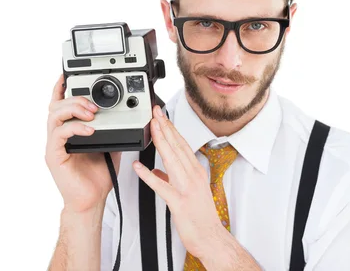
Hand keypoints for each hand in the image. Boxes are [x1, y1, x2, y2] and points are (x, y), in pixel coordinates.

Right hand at [45, 74, 121, 213]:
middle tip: (94, 104)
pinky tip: (90, 129)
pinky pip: (59, 134)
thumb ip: (112, 128)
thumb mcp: (110, 144)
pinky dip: (75, 128)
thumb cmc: (98, 176)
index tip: (70, 75)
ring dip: (74, 109)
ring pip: (54, 115)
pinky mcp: (54, 155)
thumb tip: (125, 114)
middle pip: (56, 104)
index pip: (61, 103)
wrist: (92, 200)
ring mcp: (55, 144)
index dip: (63, 87)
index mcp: (69, 130)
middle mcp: (58, 135)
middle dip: (75, 97)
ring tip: (92, 113)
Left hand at [132, 105, 223, 259]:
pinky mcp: (178, 202)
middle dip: (165, 127)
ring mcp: (186, 188)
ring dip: (161, 141)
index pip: (181, 144)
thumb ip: (172, 178)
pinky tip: (138, 167)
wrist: (211, 237)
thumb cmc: (201, 217)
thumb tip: (157, 170)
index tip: (162, 116)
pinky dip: (148, 175)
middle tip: (155, 112)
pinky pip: (161, 186)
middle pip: (177, 146)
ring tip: (152, 127)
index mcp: (195, 172)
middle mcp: (192, 176)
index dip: (171, 128)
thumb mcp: (189, 192)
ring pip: (171, 159)